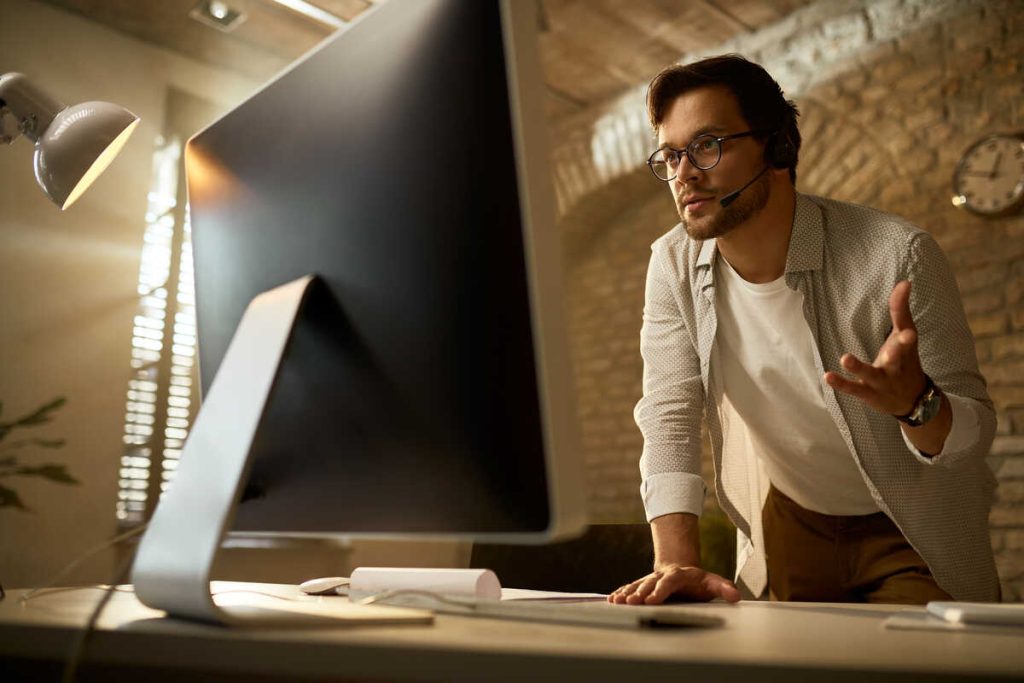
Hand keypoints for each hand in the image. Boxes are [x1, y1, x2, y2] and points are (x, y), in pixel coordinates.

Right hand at [607, 564, 740, 604]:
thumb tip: (735, 595)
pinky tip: (612, 600)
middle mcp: (662, 575)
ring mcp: (651, 578)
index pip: (669, 581)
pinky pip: (630, 587)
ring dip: (627, 593)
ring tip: (618, 602)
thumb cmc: (697, 582)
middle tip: (632, 603)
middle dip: (640, 593)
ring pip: (637, 584)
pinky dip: (621, 593)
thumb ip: (723, 588)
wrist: (681, 570)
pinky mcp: (642, 584)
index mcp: (679, 575)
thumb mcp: (712, 582)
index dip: (660, 590)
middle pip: (649, 582)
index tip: (652, 600)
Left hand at [824, 280, 926, 415]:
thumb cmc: (906, 362)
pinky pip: (854, 389)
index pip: (908, 333)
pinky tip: (827, 376)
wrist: (914, 401)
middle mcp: (896, 365)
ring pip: (871, 374)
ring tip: (844, 358)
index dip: (905, 316)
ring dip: (858, 367)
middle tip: (897, 343)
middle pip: (897, 357)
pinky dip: (841, 384)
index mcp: (906, 349)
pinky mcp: (869, 393)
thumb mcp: (906, 336)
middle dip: (897, 350)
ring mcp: (882, 381)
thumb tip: (904, 281)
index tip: (906, 292)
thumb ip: (901, 310)